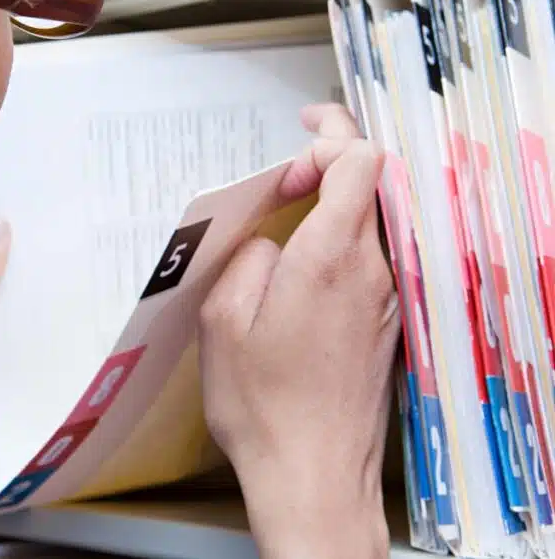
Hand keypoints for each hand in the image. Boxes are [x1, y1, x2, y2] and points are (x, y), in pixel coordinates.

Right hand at [198, 104, 397, 558]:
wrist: (314, 473)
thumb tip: (269, 240)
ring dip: (339, 199)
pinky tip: (307, 258)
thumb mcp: (223, 321)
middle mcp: (370, 272)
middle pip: (374, 183)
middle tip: (295, 159)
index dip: (332, 137)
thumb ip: (247, 259)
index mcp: (329, 260)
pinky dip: (344, 236)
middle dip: (335, 156)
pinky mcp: (387, 322)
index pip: (360, 163)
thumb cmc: (264, 406)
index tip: (297, 146)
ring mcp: (386, 298)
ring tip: (293, 206)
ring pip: (375, 219)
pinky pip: (372, 256)